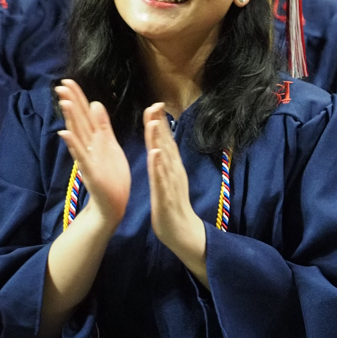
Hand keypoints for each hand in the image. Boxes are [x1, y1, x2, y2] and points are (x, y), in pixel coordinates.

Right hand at [56, 80, 130, 224]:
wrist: (113, 203)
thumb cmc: (112, 175)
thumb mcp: (110, 145)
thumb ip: (102, 126)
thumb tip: (95, 103)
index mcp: (95, 139)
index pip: (84, 114)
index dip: (77, 97)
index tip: (68, 81)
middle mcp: (88, 146)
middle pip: (78, 121)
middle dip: (70, 103)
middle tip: (60, 86)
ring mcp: (87, 158)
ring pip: (77, 135)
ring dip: (70, 119)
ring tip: (64, 102)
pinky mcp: (90, 172)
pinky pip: (80, 157)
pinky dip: (73, 145)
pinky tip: (64, 134)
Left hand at [142, 104, 207, 284]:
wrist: (182, 232)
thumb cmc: (172, 207)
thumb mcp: (167, 180)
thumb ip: (165, 164)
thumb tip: (160, 147)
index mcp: (172, 168)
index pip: (165, 141)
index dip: (160, 123)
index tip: (154, 104)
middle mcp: (174, 171)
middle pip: (166, 144)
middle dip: (159, 124)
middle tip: (155, 104)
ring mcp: (171, 183)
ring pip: (164, 158)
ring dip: (159, 140)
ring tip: (154, 122)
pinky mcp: (166, 196)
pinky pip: (162, 179)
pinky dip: (159, 166)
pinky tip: (155, 154)